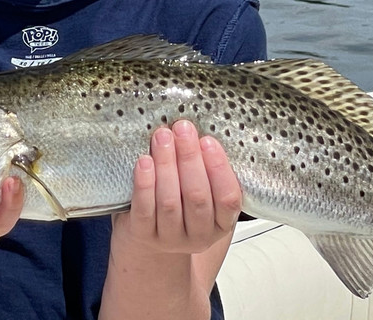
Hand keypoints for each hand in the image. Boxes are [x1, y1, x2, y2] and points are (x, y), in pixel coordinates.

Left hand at [112, 120, 241, 255]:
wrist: (151, 243)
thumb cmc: (181, 207)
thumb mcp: (204, 193)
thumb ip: (207, 170)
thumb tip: (198, 132)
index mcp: (222, 222)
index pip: (228, 198)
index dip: (219, 168)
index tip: (208, 140)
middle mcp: (199, 234)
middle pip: (197, 197)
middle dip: (190, 158)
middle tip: (182, 129)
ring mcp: (171, 238)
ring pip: (170, 201)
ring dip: (166, 164)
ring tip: (163, 137)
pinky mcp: (144, 236)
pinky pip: (145, 209)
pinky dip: (145, 183)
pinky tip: (144, 161)